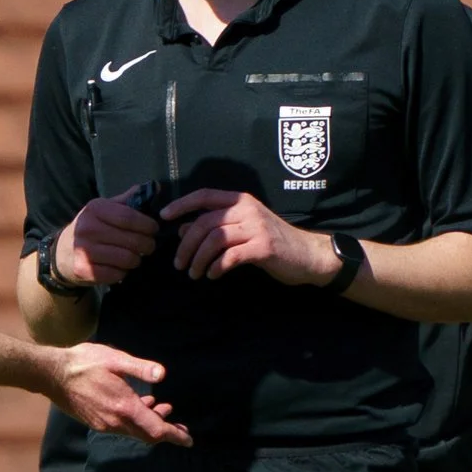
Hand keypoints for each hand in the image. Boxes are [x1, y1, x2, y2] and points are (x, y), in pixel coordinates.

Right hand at [49, 342, 191, 445]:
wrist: (51, 375)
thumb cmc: (83, 363)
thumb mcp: (115, 359)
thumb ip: (140, 368)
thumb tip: (162, 374)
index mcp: (124, 407)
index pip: (156, 429)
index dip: (175, 435)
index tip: (189, 440)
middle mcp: (115, 421)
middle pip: (147, 435)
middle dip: (166, 432)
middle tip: (181, 426)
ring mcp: (104, 424)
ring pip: (134, 431)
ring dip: (150, 423)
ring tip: (162, 407)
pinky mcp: (95, 422)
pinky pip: (122, 427)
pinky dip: (135, 420)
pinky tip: (140, 404)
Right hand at [56, 192, 161, 288]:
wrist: (62, 253)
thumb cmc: (91, 228)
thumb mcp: (104, 209)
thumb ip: (128, 200)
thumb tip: (156, 187)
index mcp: (95, 209)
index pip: (129, 217)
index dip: (147, 225)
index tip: (154, 229)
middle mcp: (88, 229)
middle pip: (132, 240)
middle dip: (147, 245)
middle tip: (148, 246)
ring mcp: (85, 251)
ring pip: (127, 259)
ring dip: (136, 260)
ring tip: (134, 256)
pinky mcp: (84, 271)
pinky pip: (117, 274)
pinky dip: (123, 272)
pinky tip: (119, 267)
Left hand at [163, 189, 343, 286]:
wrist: (307, 255)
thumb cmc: (272, 242)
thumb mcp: (242, 230)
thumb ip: (215, 227)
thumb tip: (182, 229)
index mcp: (240, 200)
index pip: (205, 195)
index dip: (182, 204)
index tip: (164, 216)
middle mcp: (247, 209)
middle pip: (205, 222)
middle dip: (186, 245)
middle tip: (179, 263)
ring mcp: (256, 227)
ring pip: (215, 239)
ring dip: (199, 259)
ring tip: (194, 274)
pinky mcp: (263, 247)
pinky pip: (231, 256)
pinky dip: (217, 267)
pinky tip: (213, 275)